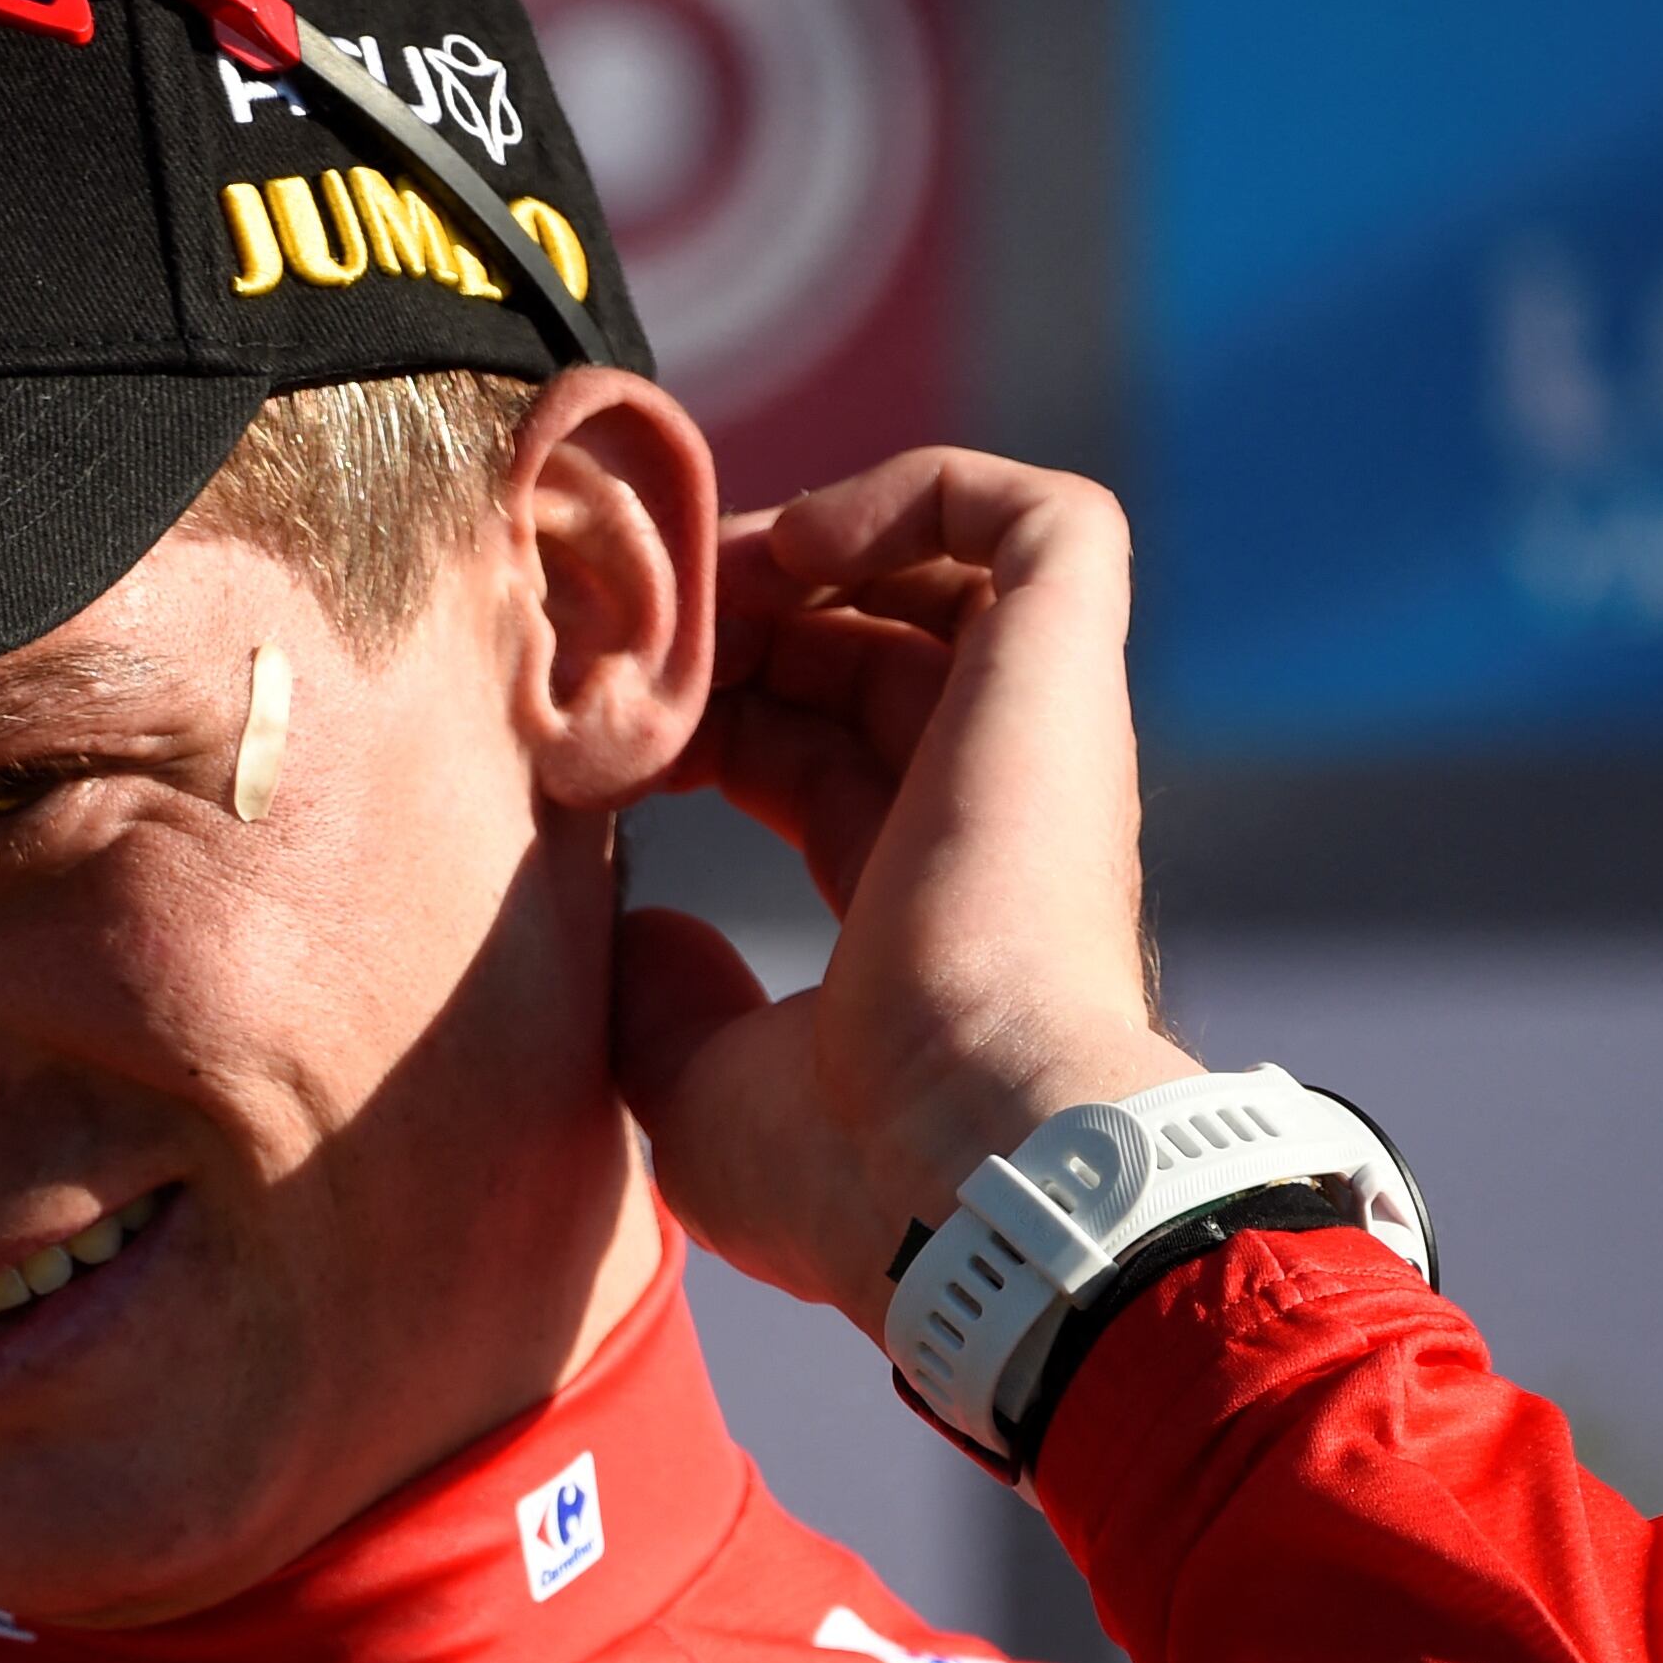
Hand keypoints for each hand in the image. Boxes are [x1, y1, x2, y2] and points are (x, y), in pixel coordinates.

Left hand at [610, 447, 1197, 1328]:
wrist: (967, 1167)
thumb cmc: (843, 1167)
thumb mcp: (701, 1092)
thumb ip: (665, 1002)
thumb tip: (640, 927)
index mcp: (916, 909)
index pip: (810, 758)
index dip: (702, 717)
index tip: (594, 734)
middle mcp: (988, 817)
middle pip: (860, 657)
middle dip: (732, 627)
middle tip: (624, 645)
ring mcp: (1039, 748)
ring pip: (950, 575)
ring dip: (811, 552)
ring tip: (704, 590)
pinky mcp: (1067, 681)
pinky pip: (1047, 524)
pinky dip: (926, 495)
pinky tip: (804, 549)